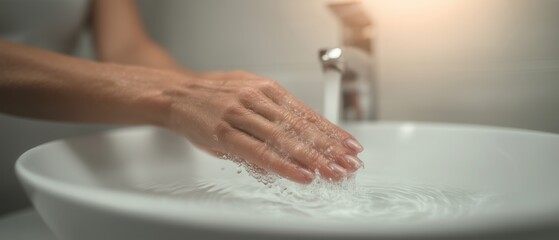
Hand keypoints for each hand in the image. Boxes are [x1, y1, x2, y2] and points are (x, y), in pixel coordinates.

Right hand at [165, 71, 363, 183]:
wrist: (177, 94)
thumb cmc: (213, 96)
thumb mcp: (248, 97)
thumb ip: (272, 120)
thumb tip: (295, 144)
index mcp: (267, 89)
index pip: (308, 114)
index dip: (331, 132)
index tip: (350, 146)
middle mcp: (258, 99)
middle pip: (302, 127)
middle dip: (330, 148)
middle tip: (350, 163)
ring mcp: (242, 115)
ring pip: (286, 140)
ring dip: (314, 158)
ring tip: (334, 172)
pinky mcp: (225, 133)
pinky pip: (260, 152)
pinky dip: (284, 165)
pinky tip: (301, 174)